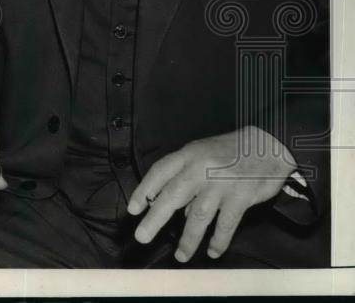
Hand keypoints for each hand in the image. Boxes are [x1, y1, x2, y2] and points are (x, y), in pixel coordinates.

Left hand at [127, 126, 296, 261]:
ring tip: (180, 256)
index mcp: (188, 154)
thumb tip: (172, 207)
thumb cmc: (229, 151)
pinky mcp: (241, 197)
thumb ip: (186, 176)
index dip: (144, 191)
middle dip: (155, 218)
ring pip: (198, 215)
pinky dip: (219, 240)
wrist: (268, 145)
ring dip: (188, 239)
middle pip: (173, 195)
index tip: (133, 210)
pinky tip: (213, 252)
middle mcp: (201, 169)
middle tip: (142, 237)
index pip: (159, 172)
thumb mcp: (201, 153)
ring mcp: (221, 184)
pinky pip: (226, 224)